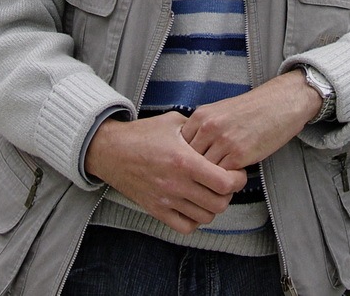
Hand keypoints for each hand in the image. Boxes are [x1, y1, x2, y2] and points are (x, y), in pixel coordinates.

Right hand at [85, 112, 247, 233]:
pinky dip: (196, 219)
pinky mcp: (156, 210)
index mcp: (184, 161)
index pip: (224, 182)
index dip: (237, 179)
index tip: (237, 172)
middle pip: (219, 203)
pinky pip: (185, 226)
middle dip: (229, 194)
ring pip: (204, 217)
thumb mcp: (174, 122)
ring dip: (213, 206)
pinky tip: (195, 204)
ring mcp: (166, 200)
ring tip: (211, 192)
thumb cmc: (144, 133)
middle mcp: (176, 184)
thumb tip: (218, 133)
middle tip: (227, 183)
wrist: (112, 151)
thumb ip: (198, 129)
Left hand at [181, 70, 321, 170]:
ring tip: (215, 183)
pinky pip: (222, 177)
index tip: (190, 167)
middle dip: (194, 173)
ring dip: (209, 180)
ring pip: (204, 173)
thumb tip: (188, 153)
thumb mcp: (221, 110)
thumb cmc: (253, 107)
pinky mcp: (239, 154)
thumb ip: (202, 128)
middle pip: (188, 162)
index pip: (179, 148)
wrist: (281, 102)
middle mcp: (208, 127)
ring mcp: (223, 141)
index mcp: (201, 115)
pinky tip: (231, 178)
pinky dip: (225, 181)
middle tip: (200, 181)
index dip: (184, 161)